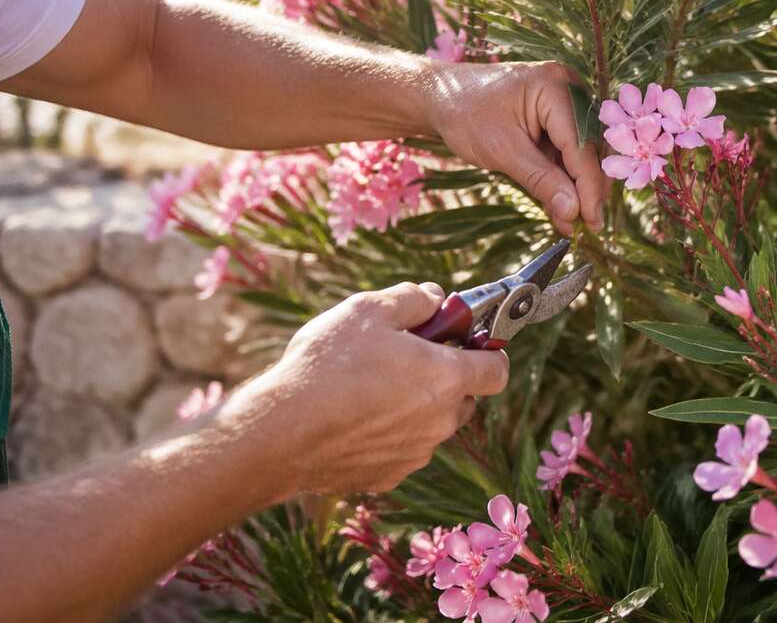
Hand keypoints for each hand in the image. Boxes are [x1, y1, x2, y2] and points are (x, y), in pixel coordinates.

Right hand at [239, 282, 508, 496]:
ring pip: (432, 425)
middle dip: (446, 378)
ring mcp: (415, 454)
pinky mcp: (387, 476)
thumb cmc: (326, 365)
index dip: (486, 351)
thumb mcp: (368, 310)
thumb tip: (435, 298)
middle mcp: (440, 422)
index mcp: (446, 379)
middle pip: (465, 398)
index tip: (463, 340)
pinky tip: (353, 419)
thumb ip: (413, 299)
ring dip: (416, 407)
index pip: (497, 370)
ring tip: (370, 387)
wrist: (279, 433)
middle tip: (405, 358)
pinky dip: (389, 434)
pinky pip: (402, 449)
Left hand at [427, 61, 606, 233]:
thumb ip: (541, 181)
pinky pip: (564, 149)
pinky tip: (560, 205)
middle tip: (587, 226)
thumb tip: (573, 211)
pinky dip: (560, 177)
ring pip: (578, 152)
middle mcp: (567, 88)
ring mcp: (562, 101)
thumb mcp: (503, 151)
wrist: (440, 96)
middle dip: (585, 189)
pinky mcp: (554, 115)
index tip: (592, 221)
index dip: (589, 187)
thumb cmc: (465, 114)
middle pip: (587, 148)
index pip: (581, 146)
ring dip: (574, 187)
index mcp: (555, 88)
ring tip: (570, 222)